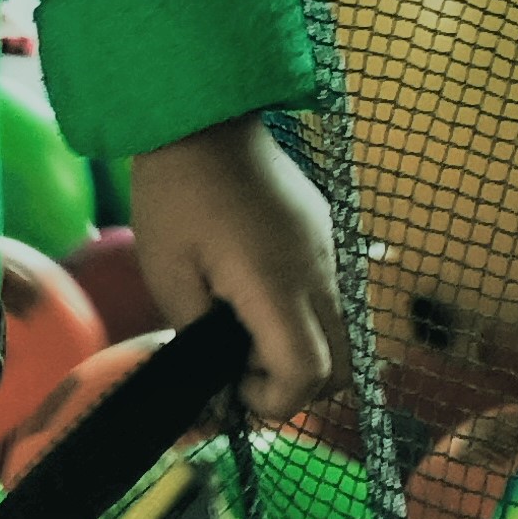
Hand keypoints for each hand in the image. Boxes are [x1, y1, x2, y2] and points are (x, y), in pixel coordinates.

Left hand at [128, 116, 344, 424]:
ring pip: (348, 336)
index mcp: (279, 283)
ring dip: (308, 355)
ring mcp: (333, 251)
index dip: (273, 401)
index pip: (309, 373)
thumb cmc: (176, 195)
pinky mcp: (331, 236)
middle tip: (242, 370)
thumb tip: (219, 380)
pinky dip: (313, 322)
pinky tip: (264, 303)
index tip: (230, 385)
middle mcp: (322, 272)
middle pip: (343, 368)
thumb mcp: (169, 277)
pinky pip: (339, 300)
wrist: (205, 116)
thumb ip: (200, 339)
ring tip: (251, 337)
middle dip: (295, 387)